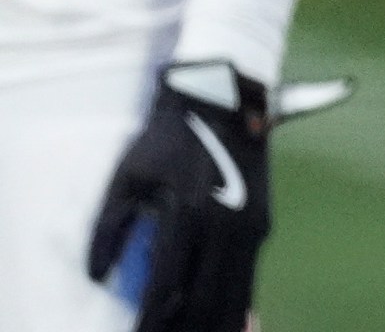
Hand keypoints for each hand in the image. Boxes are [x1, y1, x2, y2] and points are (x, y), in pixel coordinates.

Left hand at [86, 62, 272, 331]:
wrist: (227, 101)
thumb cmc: (169, 137)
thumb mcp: (128, 176)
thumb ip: (109, 228)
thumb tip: (96, 276)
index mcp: (189, 214)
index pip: (167, 289)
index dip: (149, 323)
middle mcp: (226, 227)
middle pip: (206, 303)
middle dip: (185, 330)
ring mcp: (250, 228)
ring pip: (234, 297)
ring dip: (216, 325)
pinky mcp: (262, 226)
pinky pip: (248, 280)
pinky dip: (236, 308)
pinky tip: (229, 324)